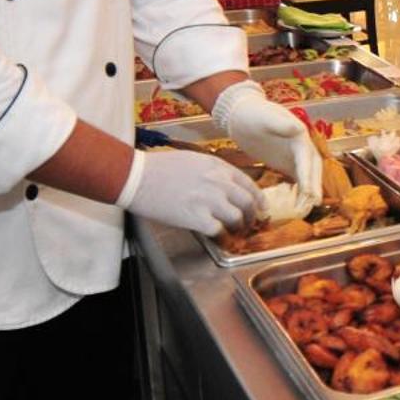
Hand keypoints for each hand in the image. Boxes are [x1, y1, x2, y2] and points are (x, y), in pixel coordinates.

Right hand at [118, 149, 261, 235]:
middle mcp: (218, 182)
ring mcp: (209, 200)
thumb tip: (225, 187)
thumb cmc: (159, 168)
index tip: (262, 208)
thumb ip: (213, 172)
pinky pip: (219, 231)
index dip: (258, 199)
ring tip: (233, 233)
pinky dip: (222, 237)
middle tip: (249, 224)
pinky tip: (218, 238)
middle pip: (248, 203)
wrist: (137, 177)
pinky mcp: (197, 218)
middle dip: (252, 216)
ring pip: (238, 218)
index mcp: (217, 166)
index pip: (248, 184)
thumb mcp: (193, 160)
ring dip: (238, 228)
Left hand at [212, 80, 323, 203]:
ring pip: (307, 175)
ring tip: (306, 209)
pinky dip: (299, 191)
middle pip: (313, 169)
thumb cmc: (252, 113)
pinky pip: (296, 178)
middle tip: (313, 205)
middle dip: (314, 187)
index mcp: (299, 135)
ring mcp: (294, 155)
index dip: (309, 177)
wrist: (241, 113)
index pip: (308, 159)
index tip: (309, 194)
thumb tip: (298, 129)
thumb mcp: (265, 116)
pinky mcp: (285, 162)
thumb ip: (281, 124)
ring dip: (309, 191)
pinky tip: (296, 204)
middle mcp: (301, 146)